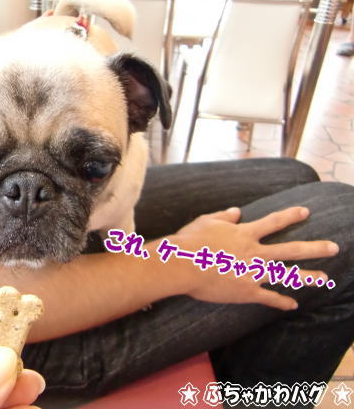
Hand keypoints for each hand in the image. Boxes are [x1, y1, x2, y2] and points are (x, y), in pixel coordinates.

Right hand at [172, 206, 337, 310]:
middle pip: (291, 249)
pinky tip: (293, 304)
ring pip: (287, 275)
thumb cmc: (190, 241)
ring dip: (308, 277)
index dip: (290, 216)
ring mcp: (253, 273)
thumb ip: (224, 216)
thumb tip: (237, 212)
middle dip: (314, 248)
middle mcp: (254, 252)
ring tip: (325, 278)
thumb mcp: (206, 221)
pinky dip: (281, 301)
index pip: (273, 222)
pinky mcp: (247, 291)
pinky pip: (269, 297)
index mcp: (245, 234)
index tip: (306, 212)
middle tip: (334, 247)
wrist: (182, 264)